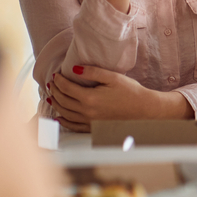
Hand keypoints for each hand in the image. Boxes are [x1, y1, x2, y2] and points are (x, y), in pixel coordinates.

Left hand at [47, 66, 193, 131]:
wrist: (144, 109)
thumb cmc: (131, 91)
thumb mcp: (113, 77)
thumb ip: (92, 72)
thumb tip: (74, 69)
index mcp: (90, 98)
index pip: (67, 88)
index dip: (59, 80)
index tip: (56, 75)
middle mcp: (87, 112)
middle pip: (63, 101)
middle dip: (55, 91)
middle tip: (52, 84)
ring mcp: (90, 121)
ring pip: (65, 113)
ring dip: (56, 104)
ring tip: (51, 96)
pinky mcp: (94, 128)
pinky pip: (73, 126)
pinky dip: (64, 122)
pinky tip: (59, 117)